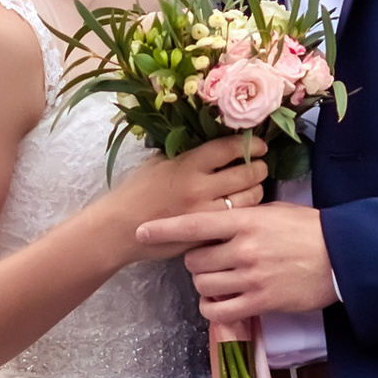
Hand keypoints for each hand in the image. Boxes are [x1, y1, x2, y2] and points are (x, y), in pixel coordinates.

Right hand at [101, 135, 264, 267]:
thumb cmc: (135, 192)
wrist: (118, 228)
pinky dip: (245, 213)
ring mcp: (205, 213)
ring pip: (250, 199)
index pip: (230, 148)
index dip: (251, 145)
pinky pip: (237, 220)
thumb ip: (186, 153)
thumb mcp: (158, 161)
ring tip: (252, 187)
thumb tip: (215, 144)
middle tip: (259, 166)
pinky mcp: (206, 233)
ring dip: (257, 190)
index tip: (259, 146)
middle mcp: (200, 187)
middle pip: (248, 174)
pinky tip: (241, 209)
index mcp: (188, 164)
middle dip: (260, 168)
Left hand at [137, 197, 335, 323]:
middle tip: (212, 260)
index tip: (141, 231)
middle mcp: (243, 250)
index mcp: (245, 221)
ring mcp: (250, 278)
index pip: (194, 225)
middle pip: (194, 260)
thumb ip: (242, 216)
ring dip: (205, 284)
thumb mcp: (274, 212)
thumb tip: (215, 220)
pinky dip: (214, 307)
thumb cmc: (309, 229)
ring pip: (203, 285)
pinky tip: (222, 301)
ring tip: (220, 280)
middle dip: (197, 261)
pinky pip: (219, 311)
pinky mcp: (260, 302)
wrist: (342, 256)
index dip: (163, 229)